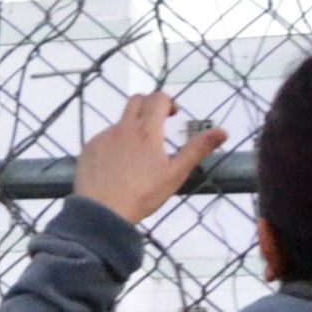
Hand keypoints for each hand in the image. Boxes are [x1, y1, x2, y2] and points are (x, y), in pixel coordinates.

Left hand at [73, 90, 226, 224]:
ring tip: (137, 155)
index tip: (172, 115)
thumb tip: (223, 131)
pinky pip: (104, 137)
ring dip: (131, 127)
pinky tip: (117, 165)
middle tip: (157, 123)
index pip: (158, 98)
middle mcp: (123, 128)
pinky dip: (114, 143)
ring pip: (120, 121)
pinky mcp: (88, 148)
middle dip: (149, 105)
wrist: (101, 213)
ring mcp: (103, 137)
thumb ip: (197, 149)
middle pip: (136, 100)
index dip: (168, 102)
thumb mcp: (175, 174)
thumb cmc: (142, 195)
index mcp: (146, 131)